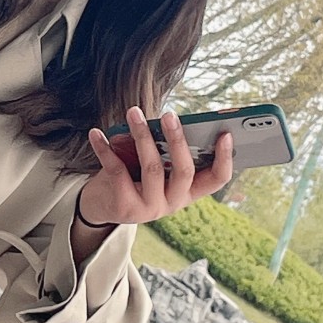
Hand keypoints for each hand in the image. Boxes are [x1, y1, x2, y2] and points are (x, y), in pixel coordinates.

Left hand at [78, 106, 232, 226]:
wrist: (101, 206)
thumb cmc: (132, 177)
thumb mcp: (153, 166)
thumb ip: (162, 150)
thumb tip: (162, 121)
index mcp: (187, 191)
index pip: (217, 179)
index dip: (225, 159)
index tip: (225, 134)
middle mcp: (173, 203)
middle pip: (184, 171)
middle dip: (178, 140)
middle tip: (170, 115)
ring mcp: (150, 208)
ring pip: (152, 168)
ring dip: (142, 136)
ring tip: (134, 113)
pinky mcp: (125, 206)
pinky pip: (117, 171)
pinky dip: (105, 149)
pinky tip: (97, 133)